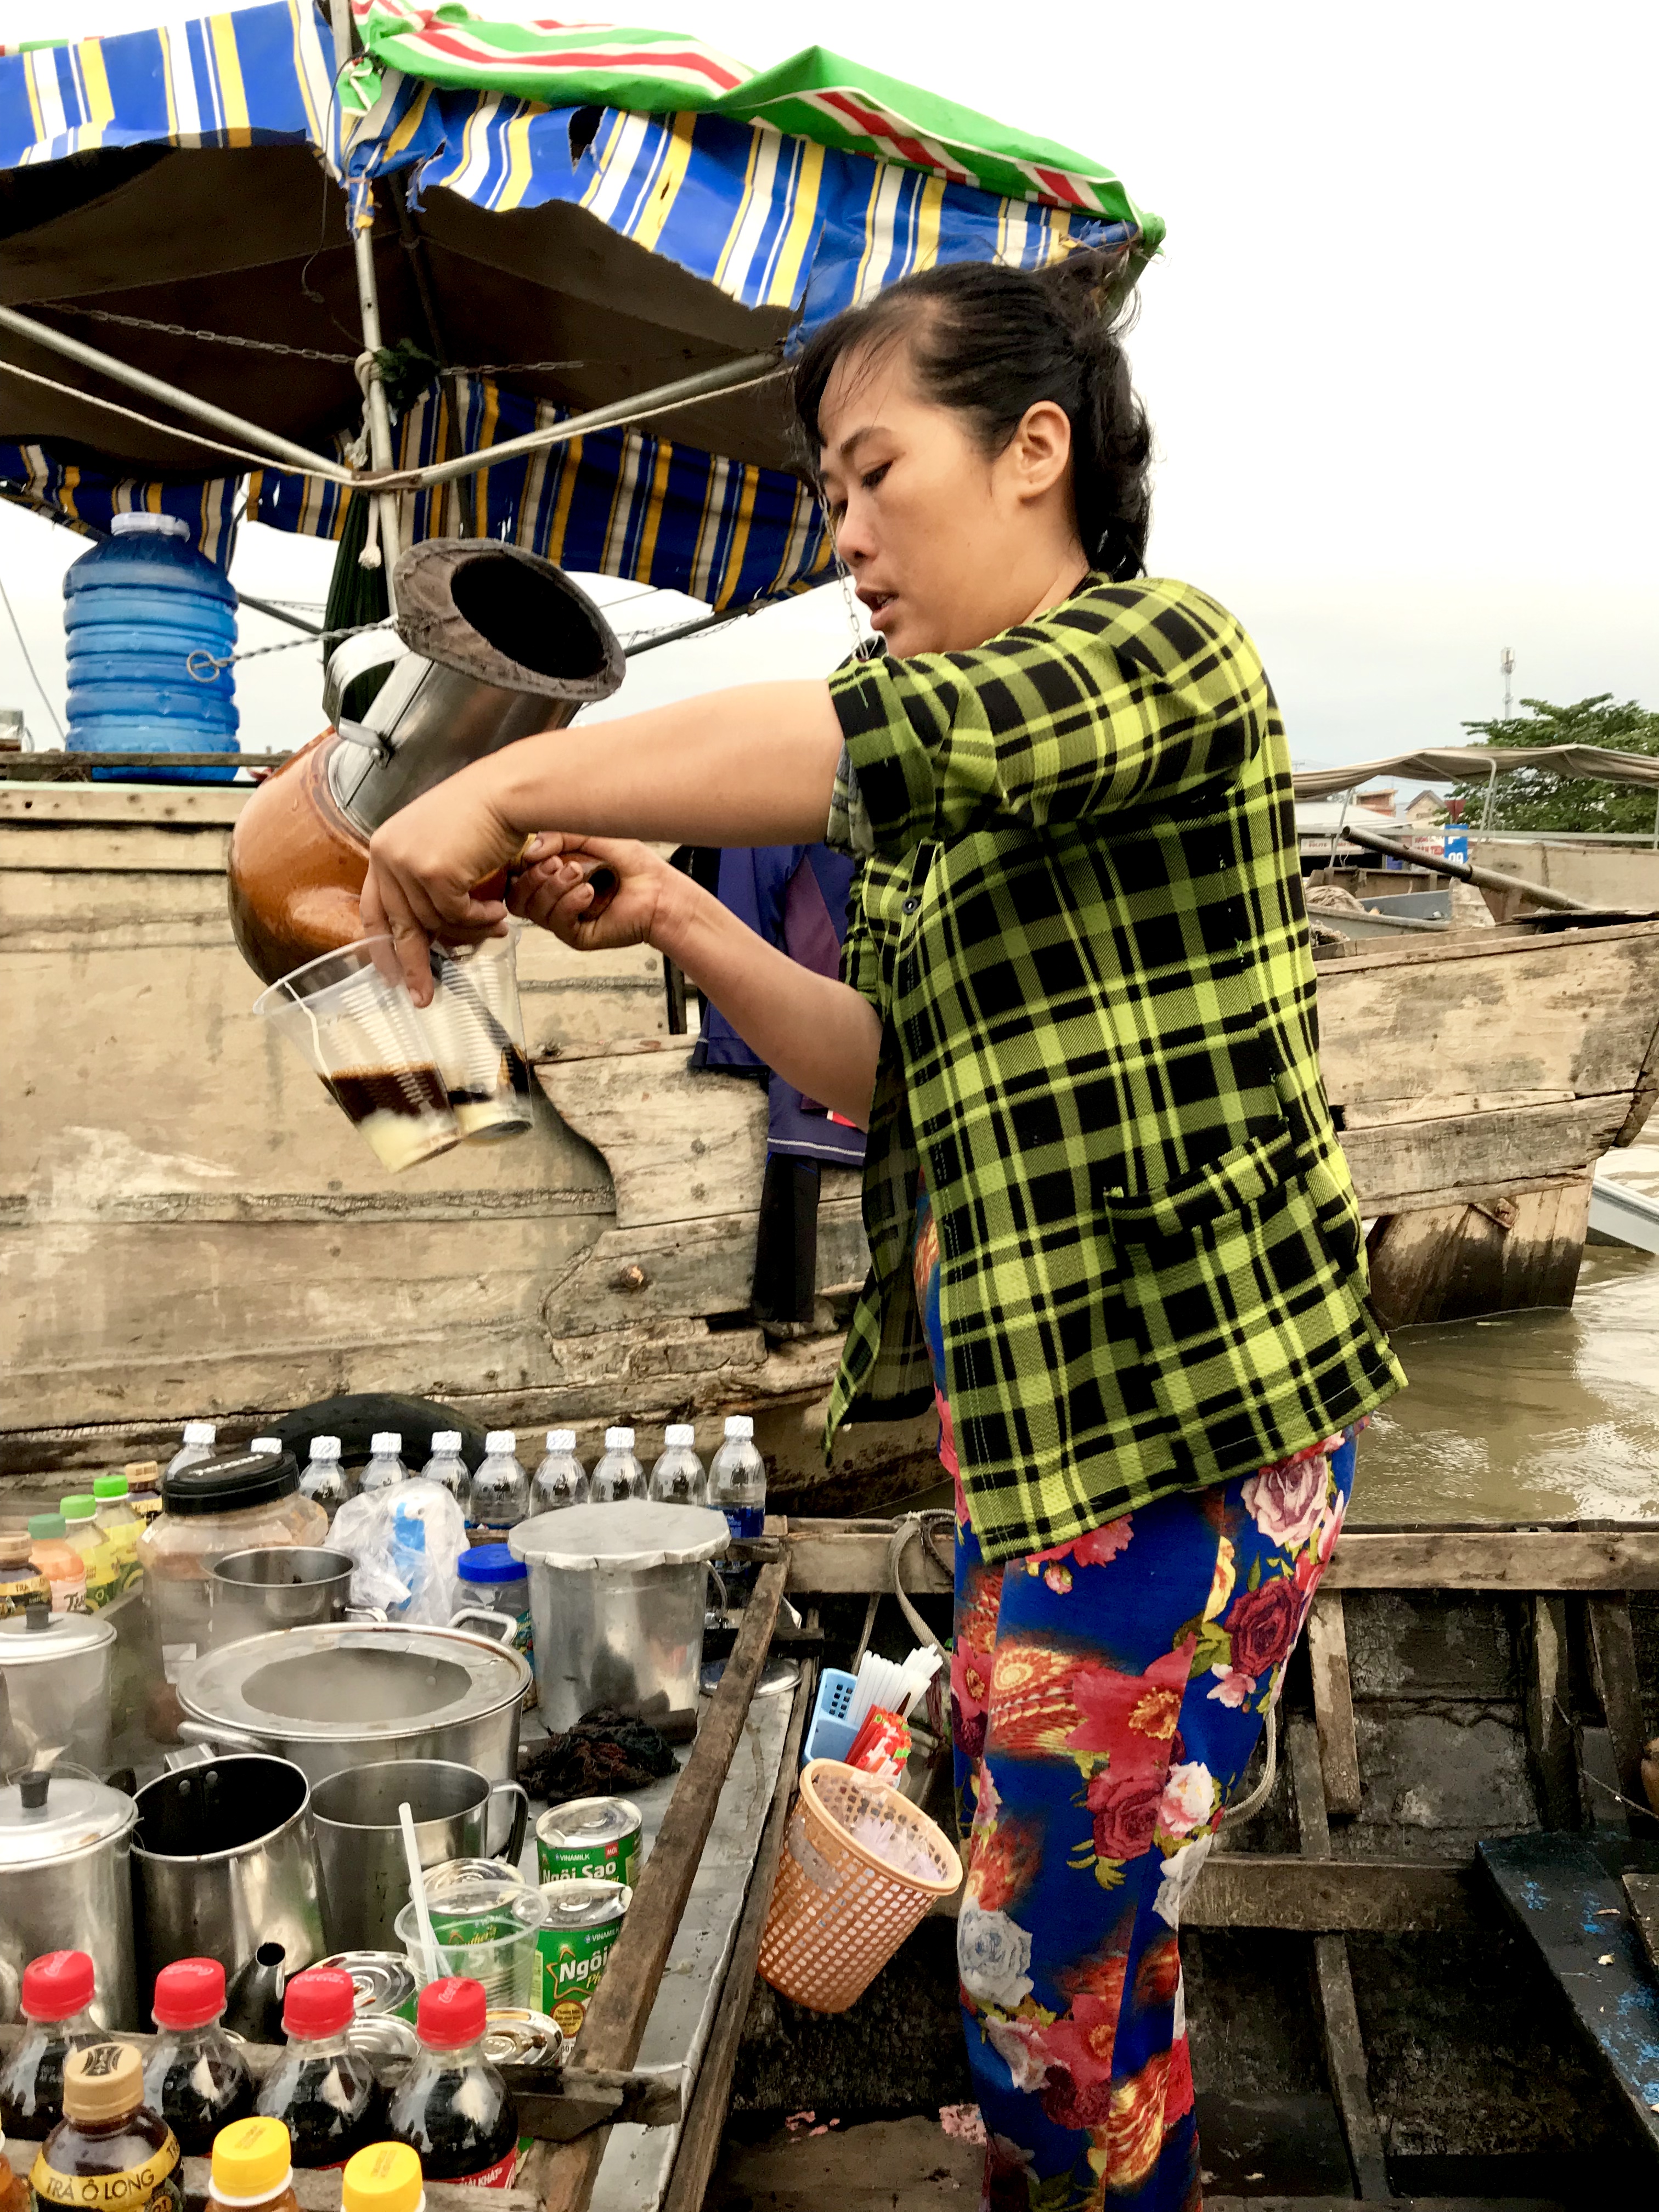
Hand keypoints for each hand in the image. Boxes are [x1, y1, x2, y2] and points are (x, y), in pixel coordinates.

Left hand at [359, 768, 520, 1002]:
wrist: (505, 792)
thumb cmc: (482, 814)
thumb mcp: (440, 847)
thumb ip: (425, 884)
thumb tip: (433, 933)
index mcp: (384, 848)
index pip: (373, 909)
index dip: (382, 948)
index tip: (390, 975)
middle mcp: (387, 856)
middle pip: (398, 927)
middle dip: (413, 967)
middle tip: (423, 996)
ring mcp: (407, 863)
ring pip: (435, 923)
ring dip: (468, 932)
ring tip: (495, 926)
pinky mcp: (433, 872)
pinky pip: (456, 915)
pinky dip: (480, 920)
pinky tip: (499, 911)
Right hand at [508, 833, 677, 952]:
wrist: (660, 891)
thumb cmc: (633, 864)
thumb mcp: (592, 836)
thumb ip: (558, 836)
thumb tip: (529, 852)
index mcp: (553, 873)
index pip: (517, 875)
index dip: (520, 865)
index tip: (537, 853)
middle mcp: (555, 897)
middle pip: (517, 896)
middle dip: (535, 877)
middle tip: (560, 863)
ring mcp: (564, 917)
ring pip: (534, 909)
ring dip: (554, 888)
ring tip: (580, 875)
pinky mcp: (577, 935)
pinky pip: (557, 922)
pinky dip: (570, 903)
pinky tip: (589, 892)